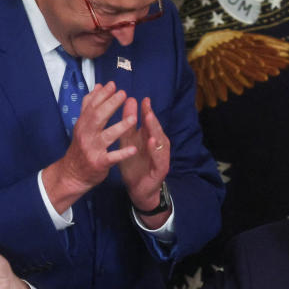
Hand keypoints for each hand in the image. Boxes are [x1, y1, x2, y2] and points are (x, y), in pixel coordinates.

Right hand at [41, 82, 137, 212]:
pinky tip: (133, 149)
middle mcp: (86, 135)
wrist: (72, 174)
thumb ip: (89, 105)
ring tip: (134, 118)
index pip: (91, 106)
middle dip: (111, 105)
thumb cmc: (81, 147)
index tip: (113, 84)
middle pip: (98, 117)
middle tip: (123, 94)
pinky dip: (122, 153)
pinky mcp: (99, 163)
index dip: (102, 95)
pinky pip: (112, 158)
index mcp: (82, 124)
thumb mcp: (81, 125)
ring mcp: (92, 149)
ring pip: (107, 136)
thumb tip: (98, 86)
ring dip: (120, 126)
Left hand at [118, 97, 171, 225]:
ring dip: (155, 129)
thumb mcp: (128, 142)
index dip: (145, 110)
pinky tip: (150, 141)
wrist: (138, 190)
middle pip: (155, 128)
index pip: (149, 121)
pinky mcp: (161, 168)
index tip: (141, 98)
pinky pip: (158, 157)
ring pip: (159, 140)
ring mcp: (161, 156)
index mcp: (150, 137)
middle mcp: (158, 145)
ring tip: (149, 118)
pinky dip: (155, 149)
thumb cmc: (134, 165)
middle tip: (146, 104)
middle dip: (151, 116)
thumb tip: (130, 100)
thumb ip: (128, 124)